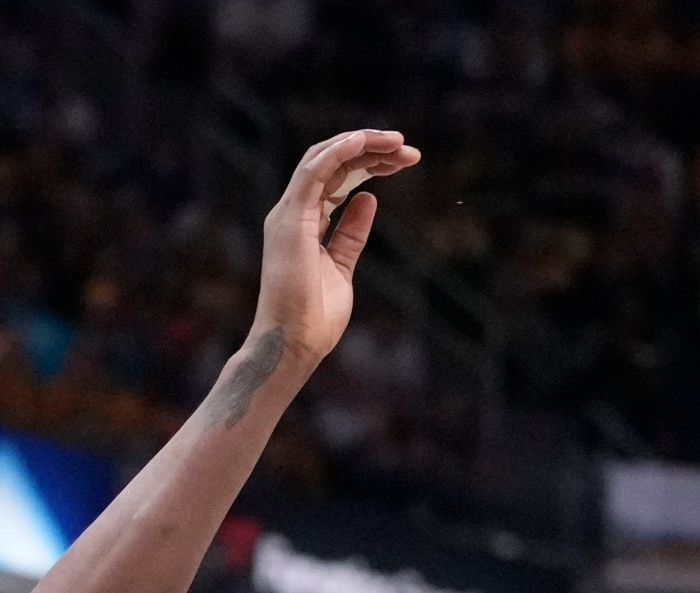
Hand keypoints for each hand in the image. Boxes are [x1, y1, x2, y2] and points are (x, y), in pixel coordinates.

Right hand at [250, 128, 419, 372]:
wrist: (294, 344)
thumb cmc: (313, 318)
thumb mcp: (343, 267)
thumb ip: (352, 234)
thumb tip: (369, 199)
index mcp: (304, 221)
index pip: (337, 177)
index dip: (369, 163)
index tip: (404, 161)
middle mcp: (293, 211)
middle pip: (333, 162)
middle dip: (372, 150)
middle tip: (409, 150)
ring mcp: (290, 213)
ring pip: (324, 157)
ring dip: (361, 144)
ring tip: (397, 142)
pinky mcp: (291, 219)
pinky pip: (314, 171)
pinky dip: (339, 152)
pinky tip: (364, 141)